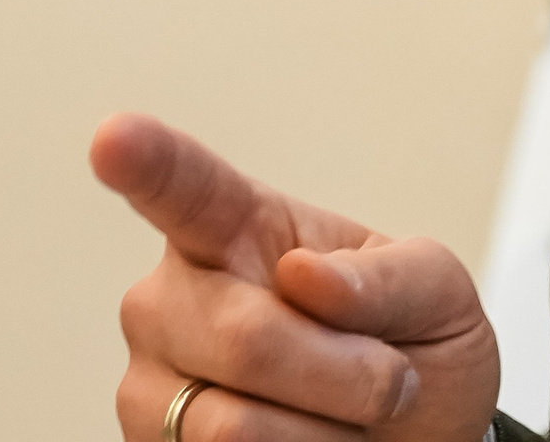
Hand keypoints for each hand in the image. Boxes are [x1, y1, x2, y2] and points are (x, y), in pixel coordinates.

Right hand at [92, 111, 499, 441]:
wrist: (414, 441)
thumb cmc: (413, 348)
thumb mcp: (435, 290)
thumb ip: (384, 277)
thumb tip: (301, 275)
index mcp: (235, 227)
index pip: (184, 187)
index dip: (146, 161)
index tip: (114, 137)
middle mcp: (171, 301)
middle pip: (244, 339)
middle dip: (344, 373)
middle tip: (388, 379)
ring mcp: (150, 389)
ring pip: (232, 427)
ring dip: (324, 432)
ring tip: (341, 418)